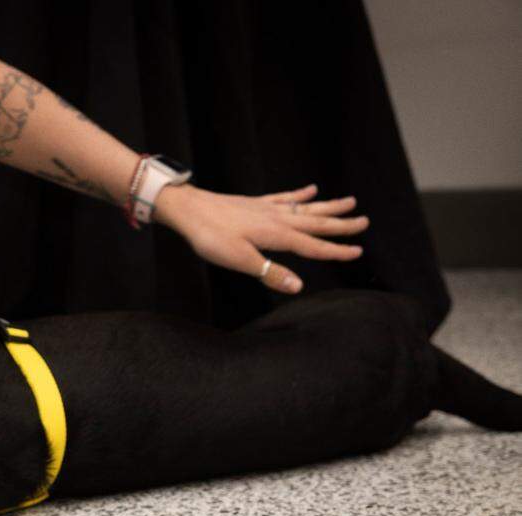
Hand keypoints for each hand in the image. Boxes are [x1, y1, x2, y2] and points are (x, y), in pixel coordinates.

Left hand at [153, 183, 366, 293]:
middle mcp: (277, 218)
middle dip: (341, 224)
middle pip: (316, 223)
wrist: (188, 209)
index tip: (358, 251)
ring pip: (305, 207)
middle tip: (365, 221)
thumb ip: (269, 272)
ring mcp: (266, 208)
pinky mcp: (254, 204)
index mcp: (276, 235)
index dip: (336, 250)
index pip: (312, 245)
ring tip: (349, 201)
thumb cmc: (210, 236)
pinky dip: (300, 194)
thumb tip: (298, 286)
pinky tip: (311, 190)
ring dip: (328, 207)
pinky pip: (285, 197)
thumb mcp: (239, 260)